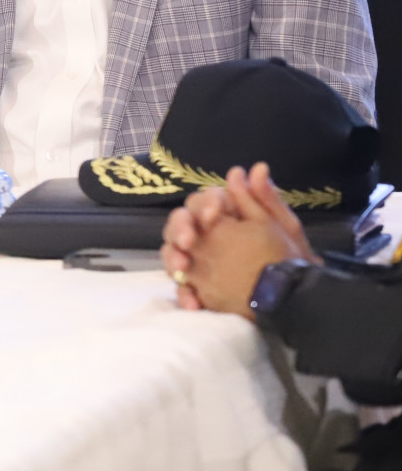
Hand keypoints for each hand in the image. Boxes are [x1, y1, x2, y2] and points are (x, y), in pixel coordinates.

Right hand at [171, 164, 316, 317]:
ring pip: (171, 252)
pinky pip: (182, 288)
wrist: (299, 295)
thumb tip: (257, 168)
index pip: (201, 201)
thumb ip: (266, 198)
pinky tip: (193, 302)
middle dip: (180, 229)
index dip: (204, 204)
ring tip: (182, 270)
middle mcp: (204, 235)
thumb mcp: (282, 226)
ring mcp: (198, 261)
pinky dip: (184, 294)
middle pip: (178, 223)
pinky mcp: (198, 287)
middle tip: (189, 242)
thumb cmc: (290, 256)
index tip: (215, 215)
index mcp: (222, 216)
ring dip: (172, 258)